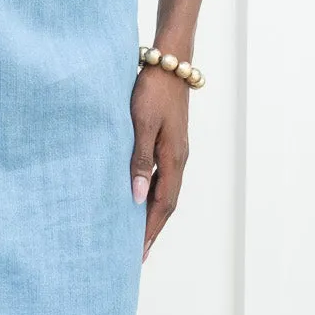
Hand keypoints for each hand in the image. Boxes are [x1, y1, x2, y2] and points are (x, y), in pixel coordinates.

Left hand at [129, 66, 189, 262]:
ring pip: (165, 190)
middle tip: (137, 252)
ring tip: (136, 231)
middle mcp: (178, 158)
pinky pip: (162, 176)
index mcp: (174, 158)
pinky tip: (139, 195)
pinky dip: (151, 192)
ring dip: (152, 212)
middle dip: (152, 228)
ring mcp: (175, 150)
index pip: (162, 205)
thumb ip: (140, 159)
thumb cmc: (152, 89)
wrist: (169, 62)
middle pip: (166, 202)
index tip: (137, 252)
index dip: (150, 229)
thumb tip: (136, 196)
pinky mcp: (169, 140)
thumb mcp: (142, 123)